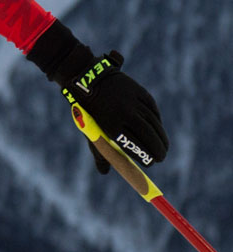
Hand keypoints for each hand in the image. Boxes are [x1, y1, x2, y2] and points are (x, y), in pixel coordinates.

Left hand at [28, 22, 168, 174]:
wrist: (87, 79)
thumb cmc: (88, 110)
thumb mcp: (90, 130)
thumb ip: (99, 151)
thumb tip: (104, 172)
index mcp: (110, 125)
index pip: (134, 147)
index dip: (145, 157)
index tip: (151, 164)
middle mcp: (124, 113)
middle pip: (148, 137)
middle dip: (158, 150)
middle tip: (161, 158)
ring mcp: (133, 102)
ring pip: (154, 124)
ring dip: (161, 137)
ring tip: (163, 147)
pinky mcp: (140, 92)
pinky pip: (153, 111)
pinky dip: (157, 122)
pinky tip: (158, 129)